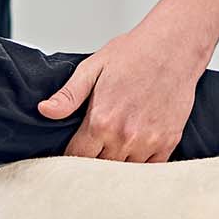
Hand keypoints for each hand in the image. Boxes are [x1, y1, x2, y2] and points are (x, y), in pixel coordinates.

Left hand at [36, 24, 204, 161]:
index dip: (71, 157)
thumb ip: (68, 95)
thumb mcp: (93, 68)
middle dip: (93, 161)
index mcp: (102, 121)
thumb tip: (44, 110)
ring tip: (114, 149)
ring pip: (124, 171)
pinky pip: (150, 168)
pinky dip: (141, 163)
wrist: (174, 47)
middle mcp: (125, 136)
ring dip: (117, 164)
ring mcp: (149, 141)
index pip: (77, 157)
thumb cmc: (134, 53)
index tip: (73, 152)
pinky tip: (136, 149)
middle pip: (100, 168)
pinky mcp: (169, 141)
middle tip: (93, 150)